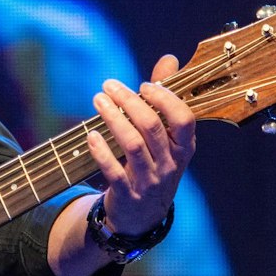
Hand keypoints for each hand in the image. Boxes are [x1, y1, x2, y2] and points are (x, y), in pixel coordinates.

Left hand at [85, 53, 196, 235]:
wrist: (142, 216)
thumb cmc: (153, 164)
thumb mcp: (166, 137)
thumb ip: (165, 98)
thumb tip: (169, 59)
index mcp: (184, 148)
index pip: (184, 120)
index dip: (165, 99)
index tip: (144, 85)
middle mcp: (171, 164)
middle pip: (152, 127)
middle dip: (129, 101)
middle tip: (108, 85)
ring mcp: (150, 181)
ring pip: (132, 145)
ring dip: (112, 119)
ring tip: (97, 100)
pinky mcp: (128, 194)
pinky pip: (114, 170)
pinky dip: (101, 151)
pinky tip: (91, 134)